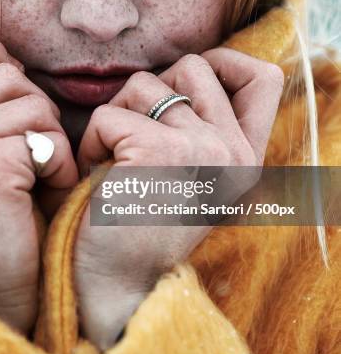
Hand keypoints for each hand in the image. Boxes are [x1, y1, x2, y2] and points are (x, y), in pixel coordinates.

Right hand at [0, 28, 78, 333]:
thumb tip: (10, 62)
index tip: (9, 75)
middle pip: (7, 74)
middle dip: (37, 111)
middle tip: (30, 158)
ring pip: (34, 103)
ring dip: (52, 141)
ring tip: (36, 180)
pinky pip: (49, 138)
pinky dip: (63, 166)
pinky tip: (44, 195)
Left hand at [73, 49, 283, 348]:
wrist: (117, 289)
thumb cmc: (140, 226)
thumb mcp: (190, 176)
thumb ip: (201, 128)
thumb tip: (178, 76)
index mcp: (245, 157)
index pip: (263, 77)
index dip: (224, 64)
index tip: (185, 89)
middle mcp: (233, 151)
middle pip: (193, 66)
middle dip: (152, 92)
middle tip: (133, 137)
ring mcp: (202, 149)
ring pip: (144, 84)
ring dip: (116, 117)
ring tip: (112, 163)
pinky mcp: (157, 152)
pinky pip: (108, 114)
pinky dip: (90, 141)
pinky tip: (96, 177)